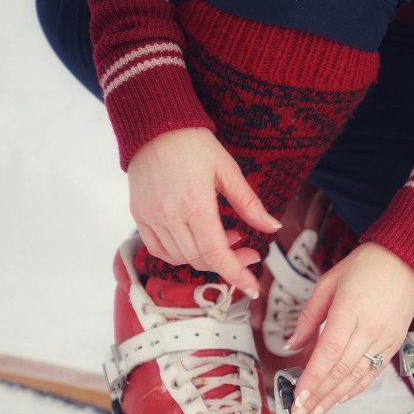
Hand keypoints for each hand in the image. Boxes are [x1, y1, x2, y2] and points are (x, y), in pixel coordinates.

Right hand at [127, 128, 281, 297]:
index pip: (217, 254)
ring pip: (182, 258)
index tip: (253, 288)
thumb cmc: (194, 144)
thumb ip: (249, 204)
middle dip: (229, 261)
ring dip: (207, 256)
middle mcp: (169, 216)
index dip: (236, 274)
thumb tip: (273, 228)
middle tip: (247, 247)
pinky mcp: (139, 216)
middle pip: (202, 259)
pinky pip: (160, 250)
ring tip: (224, 236)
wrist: (153, 126)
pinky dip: (181, 254)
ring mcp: (151, 218)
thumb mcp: (228, 170)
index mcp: (195, 205)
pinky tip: (196, 240)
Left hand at [286, 243, 413, 413]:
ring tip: (316, 412)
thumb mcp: (328, 283)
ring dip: (335, 397)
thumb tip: (291, 344)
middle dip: (318, 395)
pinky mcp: (395, 343)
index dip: (312, 378)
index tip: (297, 396)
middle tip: (300, 412)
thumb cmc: (364, 267)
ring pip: (357, 376)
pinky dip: (355, 388)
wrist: (405, 261)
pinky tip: (340, 398)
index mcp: (350, 309)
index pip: (328, 353)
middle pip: (341, 370)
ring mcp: (385, 338)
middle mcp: (370, 328)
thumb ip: (308, 317)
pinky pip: (373, 372)